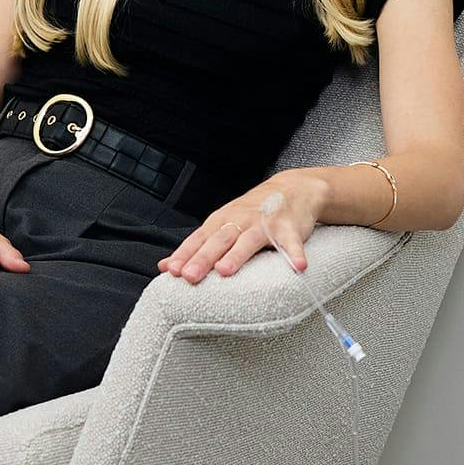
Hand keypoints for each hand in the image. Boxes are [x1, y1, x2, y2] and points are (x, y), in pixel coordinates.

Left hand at [158, 173, 326, 284]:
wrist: (293, 188)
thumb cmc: (252, 212)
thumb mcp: (222, 224)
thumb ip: (197, 246)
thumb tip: (165, 267)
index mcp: (222, 221)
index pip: (199, 239)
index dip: (185, 255)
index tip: (173, 272)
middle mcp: (241, 221)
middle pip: (219, 240)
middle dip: (203, 258)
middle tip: (191, 276)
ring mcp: (266, 224)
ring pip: (250, 240)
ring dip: (237, 255)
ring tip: (225, 271)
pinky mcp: (290, 229)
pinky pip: (292, 243)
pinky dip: (294, 254)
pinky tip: (297, 267)